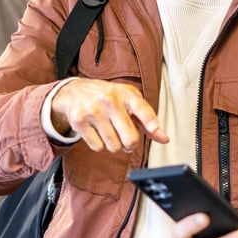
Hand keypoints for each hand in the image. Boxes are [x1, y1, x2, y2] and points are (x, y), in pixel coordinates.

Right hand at [49, 78, 168, 152]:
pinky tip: (96, 133)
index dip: (149, 120)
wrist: (74, 91)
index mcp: (125, 93)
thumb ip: (147, 120)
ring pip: (114, 146)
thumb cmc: (106, 97)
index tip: (154, 129)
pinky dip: (99, 145)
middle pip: (129, 137)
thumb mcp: (128, 101)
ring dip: (114, 146)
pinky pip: (97, 146)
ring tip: (110, 134)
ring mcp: (94, 110)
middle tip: (126, 140)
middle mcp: (110, 100)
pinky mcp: (79, 121)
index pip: (141, 107)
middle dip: (130, 145)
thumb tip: (164, 138)